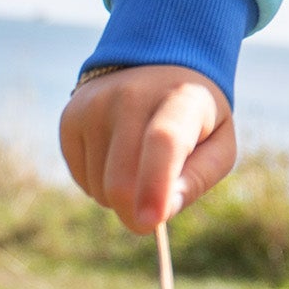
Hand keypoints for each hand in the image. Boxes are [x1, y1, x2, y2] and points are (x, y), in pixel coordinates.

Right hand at [59, 64, 236, 233]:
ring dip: (121, 196)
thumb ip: (199, 178)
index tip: (151, 222)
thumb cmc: (196, 118)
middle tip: (156, 209)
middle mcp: (131, 95)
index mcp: (181, 98)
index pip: (163, 141)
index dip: (155, 184)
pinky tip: (119, 154)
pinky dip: (101, 184)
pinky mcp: (70, 118)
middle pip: (121, 181)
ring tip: (141, 160)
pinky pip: (81, 179)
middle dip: (138, 212)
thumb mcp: (218, 143)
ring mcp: (95, 105)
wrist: (156, 66)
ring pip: (99, 188)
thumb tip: (164, 212)